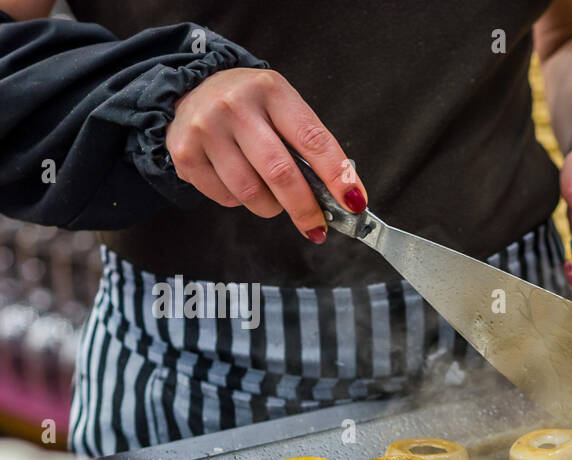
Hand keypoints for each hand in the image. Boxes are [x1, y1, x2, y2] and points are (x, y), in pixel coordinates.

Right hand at [165, 68, 365, 242]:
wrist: (193, 88)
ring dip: (272, 207)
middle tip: (318, 227)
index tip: (354, 203)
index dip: (337, 176)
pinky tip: (240, 182)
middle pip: (280, 173)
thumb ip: (310, 146)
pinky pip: (226, 197)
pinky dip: (241, 201)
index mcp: (271, 90)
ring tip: (274, 198)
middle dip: (306, 208)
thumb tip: (343, 196)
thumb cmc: (252, 106)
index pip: (313, 140)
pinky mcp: (185, 153)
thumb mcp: (284, 108)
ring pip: (252, 193)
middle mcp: (235, 106)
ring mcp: (206, 129)